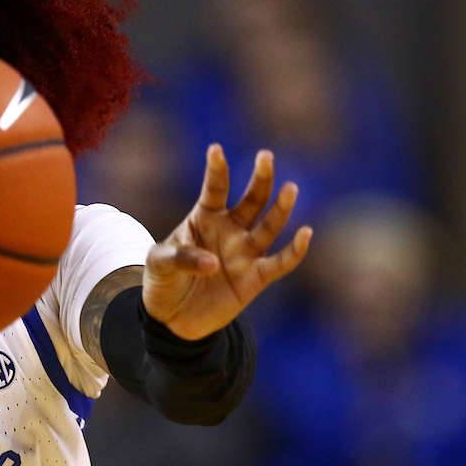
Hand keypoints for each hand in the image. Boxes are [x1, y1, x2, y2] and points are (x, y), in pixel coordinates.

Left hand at [142, 144, 311, 338]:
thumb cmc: (164, 279)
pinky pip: (280, 263)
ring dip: (281, 208)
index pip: (215, 188)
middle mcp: (231, 229)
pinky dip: (295, 250)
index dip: (216, 169)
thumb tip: (214, 264)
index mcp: (205, 216)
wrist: (171, 316)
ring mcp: (245, 252)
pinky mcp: (255, 278)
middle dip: (260, 178)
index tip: (215, 149)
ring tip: (290, 188)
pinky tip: (306, 234)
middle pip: (251, 199)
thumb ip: (182, 258)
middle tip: (265, 156)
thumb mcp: (159, 263)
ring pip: (270, 225)